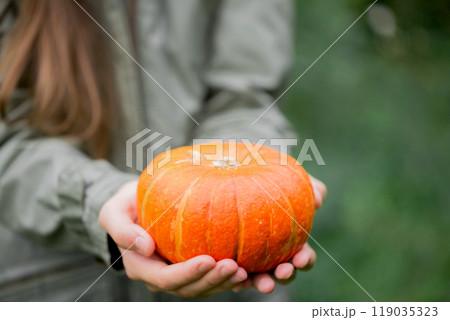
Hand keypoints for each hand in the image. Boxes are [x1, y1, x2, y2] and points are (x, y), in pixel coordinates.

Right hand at [99, 181, 247, 297]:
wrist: (137, 204)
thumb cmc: (125, 205)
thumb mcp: (113, 212)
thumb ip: (122, 230)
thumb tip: (146, 247)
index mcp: (142, 267)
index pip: (167, 278)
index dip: (188, 273)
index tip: (209, 259)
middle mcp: (162, 275)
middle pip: (189, 288)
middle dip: (212, 280)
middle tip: (234, 266)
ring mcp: (179, 272)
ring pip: (204, 286)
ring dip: (224, 282)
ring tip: (244, 270)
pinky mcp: (193, 264)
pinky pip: (212, 276)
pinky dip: (229, 278)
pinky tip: (249, 271)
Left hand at [232, 175, 326, 293]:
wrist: (237, 169)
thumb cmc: (270, 175)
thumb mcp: (289, 175)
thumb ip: (308, 185)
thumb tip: (319, 199)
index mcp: (291, 241)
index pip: (303, 256)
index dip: (305, 261)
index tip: (301, 259)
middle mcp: (274, 254)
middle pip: (283, 271)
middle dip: (285, 276)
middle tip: (281, 272)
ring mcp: (253, 258)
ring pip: (259, 276)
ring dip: (261, 282)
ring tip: (255, 282)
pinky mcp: (233, 257)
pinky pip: (234, 273)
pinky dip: (236, 278)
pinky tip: (234, 277)